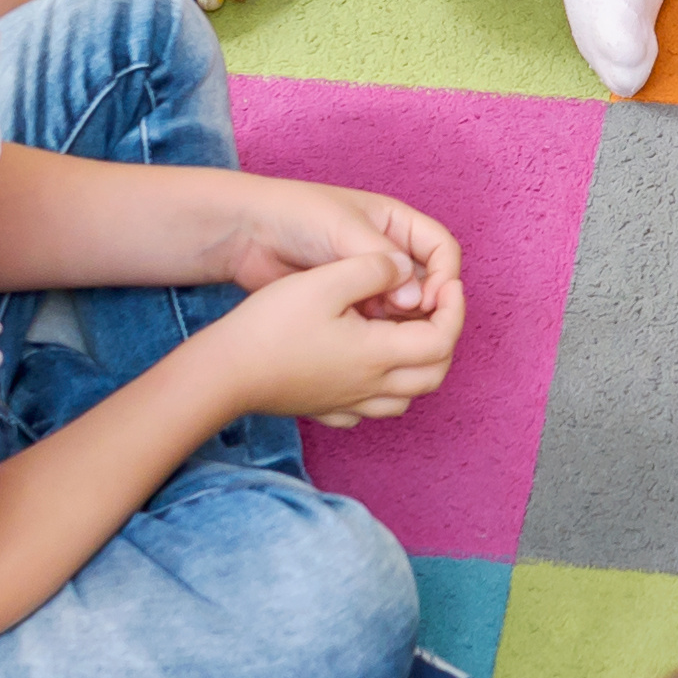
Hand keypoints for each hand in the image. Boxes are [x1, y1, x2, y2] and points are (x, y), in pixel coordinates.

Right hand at [195, 242, 461, 431]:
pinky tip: (367, 367)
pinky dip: (385, 390)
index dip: (454, 308)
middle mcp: (371, 386)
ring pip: (406, 397)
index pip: (443, 338)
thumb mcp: (325, 281)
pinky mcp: (325, 410)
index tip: (447, 283)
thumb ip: (373, 268)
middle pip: (435, 373)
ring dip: (419, 366)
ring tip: (405, 333)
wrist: (224, 373)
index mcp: (378, 354)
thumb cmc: (271, 325)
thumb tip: (404, 268)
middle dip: (445, 338)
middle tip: (434, 307)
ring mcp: (348, 403)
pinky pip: (371, 410)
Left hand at [206, 175, 458, 325]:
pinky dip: (378, 335)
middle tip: (405, 325)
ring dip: (400, 325)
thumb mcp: (343, 229)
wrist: (247, 234)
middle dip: (425, 307)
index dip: (444, 276)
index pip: (442, 250)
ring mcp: (371, 282)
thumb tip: (416, 302)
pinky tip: (362, 341)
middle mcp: (390, 253)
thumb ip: (381, 261)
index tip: (429, 301)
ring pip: (406, 311)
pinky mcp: (351, 306)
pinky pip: (378, 326)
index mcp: (397, 224)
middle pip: (429, 285)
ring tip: (379, 334)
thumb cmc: (296, 216)